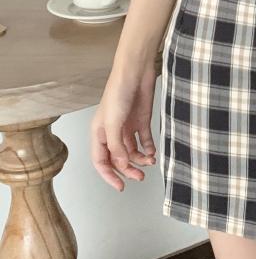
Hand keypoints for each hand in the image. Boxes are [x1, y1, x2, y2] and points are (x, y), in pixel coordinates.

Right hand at [91, 60, 157, 190]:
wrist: (135, 72)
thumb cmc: (118, 92)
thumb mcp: (113, 123)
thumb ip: (116, 146)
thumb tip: (121, 165)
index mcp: (99, 133)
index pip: (100, 161)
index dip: (109, 176)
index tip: (120, 187)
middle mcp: (112, 133)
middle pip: (118, 160)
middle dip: (128, 170)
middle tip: (140, 177)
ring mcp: (126, 128)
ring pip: (132, 153)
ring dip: (140, 160)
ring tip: (150, 161)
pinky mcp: (141, 122)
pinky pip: (144, 142)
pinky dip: (148, 149)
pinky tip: (153, 153)